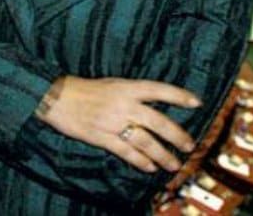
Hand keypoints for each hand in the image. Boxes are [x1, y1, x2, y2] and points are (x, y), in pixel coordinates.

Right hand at [40, 76, 200, 173]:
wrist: (56, 97)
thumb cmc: (83, 89)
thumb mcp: (110, 84)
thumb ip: (130, 94)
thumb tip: (152, 104)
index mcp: (125, 88)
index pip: (158, 90)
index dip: (179, 95)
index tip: (196, 102)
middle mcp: (123, 104)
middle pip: (158, 122)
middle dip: (177, 136)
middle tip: (189, 146)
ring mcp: (113, 122)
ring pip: (145, 141)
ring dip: (162, 155)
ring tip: (173, 164)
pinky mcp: (101, 137)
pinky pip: (126, 152)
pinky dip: (140, 161)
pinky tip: (149, 167)